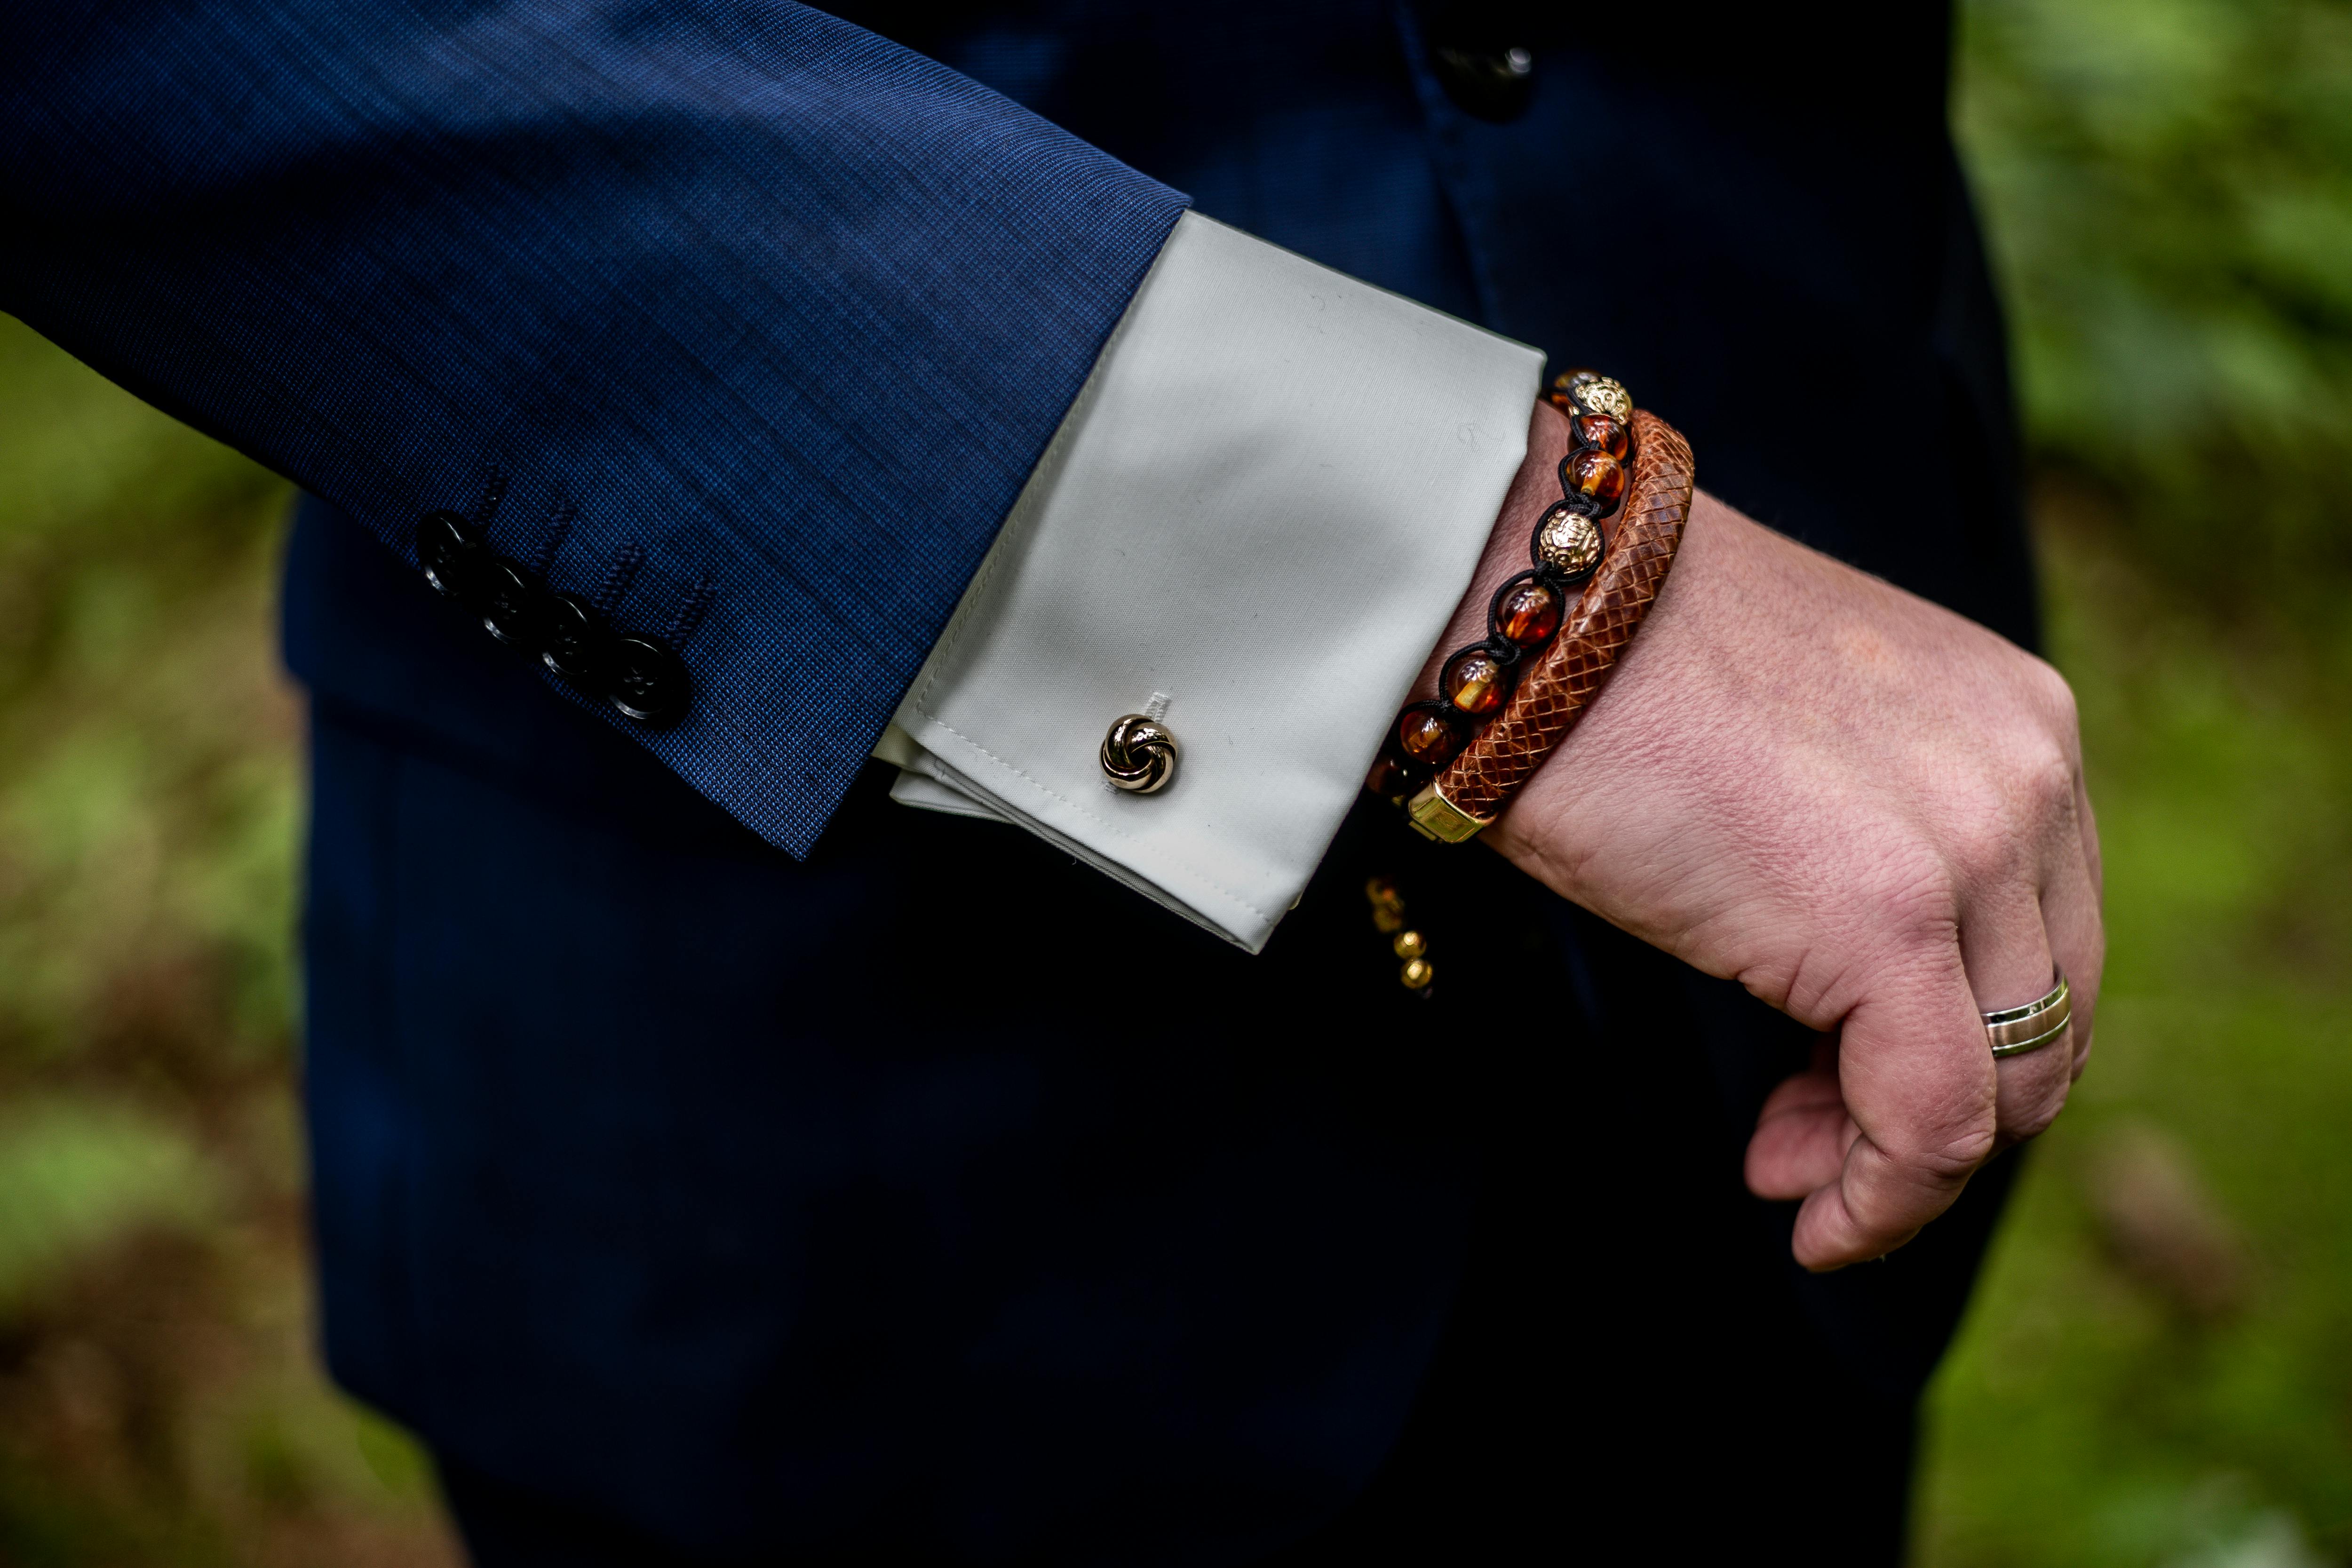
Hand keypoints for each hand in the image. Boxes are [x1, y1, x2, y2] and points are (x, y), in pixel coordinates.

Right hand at [1418, 402, 2104, 1267]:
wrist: (1534, 612)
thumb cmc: (1620, 673)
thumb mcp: (1802, 750)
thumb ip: (1875, 847)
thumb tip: (1857, 1012)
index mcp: (2018, 725)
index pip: (2043, 936)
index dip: (1962, 1039)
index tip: (1839, 1088)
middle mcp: (2028, 777)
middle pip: (2042, 1019)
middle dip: (1932, 1110)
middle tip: (1805, 1152)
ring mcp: (1973, 845)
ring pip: (1999, 1082)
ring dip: (1897, 1159)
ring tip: (1789, 1172)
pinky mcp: (1891, 922)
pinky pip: (1933, 1120)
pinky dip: (1884, 1201)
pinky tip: (1813, 1218)